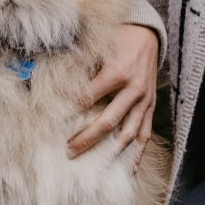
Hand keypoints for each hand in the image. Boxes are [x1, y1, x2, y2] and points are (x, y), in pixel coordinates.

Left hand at [65, 24, 159, 166]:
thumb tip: (56, 82)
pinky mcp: (150, 106)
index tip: (54, 124)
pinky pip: (145, 133)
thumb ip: (82, 64)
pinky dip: (138, 152)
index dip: (72, 111)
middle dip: (87, 138)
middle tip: (69, 151)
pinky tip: (129, 169)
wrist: (148, 35)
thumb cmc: (119, 39)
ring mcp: (144, 101)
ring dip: (111, 151)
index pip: (89, 98)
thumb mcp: (99, 45)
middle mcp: (133, 90)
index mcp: (117, 72)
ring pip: (128, 133)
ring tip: (95, 165)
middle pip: (108, 121)